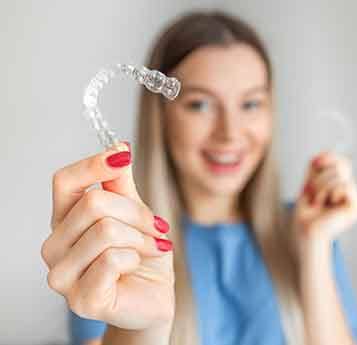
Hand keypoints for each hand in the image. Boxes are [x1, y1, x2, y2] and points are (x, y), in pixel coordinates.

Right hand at [41, 142, 174, 330]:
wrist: (154, 297)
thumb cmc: (142, 256)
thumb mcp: (135, 214)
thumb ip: (121, 185)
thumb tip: (118, 147)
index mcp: (65, 221)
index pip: (65, 181)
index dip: (94, 165)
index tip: (123, 156)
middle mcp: (55, 247)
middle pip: (94, 203)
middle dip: (137, 213)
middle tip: (158, 226)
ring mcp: (63, 276)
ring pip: (106, 230)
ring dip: (141, 237)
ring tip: (153, 247)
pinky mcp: (81, 299)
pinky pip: (113, 259)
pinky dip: (137, 258)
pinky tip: (137, 267)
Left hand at [292, 151, 356, 242]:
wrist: (305, 230)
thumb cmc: (306, 209)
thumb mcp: (310, 181)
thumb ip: (317, 166)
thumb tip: (323, 154)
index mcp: (343, 186)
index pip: (342, 162)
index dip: (328, 158)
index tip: (315, 163)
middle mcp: (352, 193)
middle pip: (341, 166)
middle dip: (321, 177)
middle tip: (314, 194)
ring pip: (340, 176)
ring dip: (321, 187)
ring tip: (318, 202)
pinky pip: (345, 186)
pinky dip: (329, 193)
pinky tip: (327, 207)